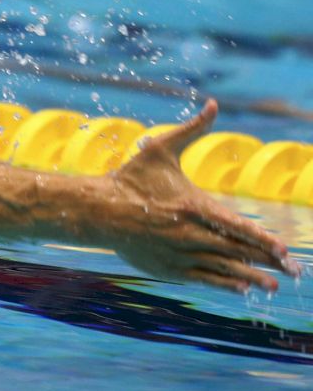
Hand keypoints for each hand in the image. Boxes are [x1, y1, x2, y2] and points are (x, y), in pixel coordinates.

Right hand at [104, 100, 297, 292]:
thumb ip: (193, 128)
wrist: (97, 210)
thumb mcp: (161, 149)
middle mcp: (188, 233)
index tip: (283, 249)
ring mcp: (177, 253)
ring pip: (221, 269)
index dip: (262, 239)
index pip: (236, 226)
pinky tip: (242, 287)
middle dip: (266, 261)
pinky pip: (201, 278)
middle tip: (293, 271)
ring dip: (251, 277)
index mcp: (192, 206)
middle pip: (235, 251)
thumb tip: (213, 103)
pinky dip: (223, 283)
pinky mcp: (166, 267)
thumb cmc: (129, 179)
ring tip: (273, 286)